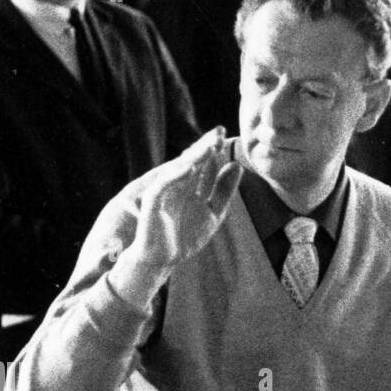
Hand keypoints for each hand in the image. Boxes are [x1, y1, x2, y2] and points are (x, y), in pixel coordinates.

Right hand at [111, 127, 243, 305]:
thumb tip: (236, 165)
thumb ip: (223, 191)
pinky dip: (177, 175)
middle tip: (220, 131)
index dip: (214, 149)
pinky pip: (165, 184)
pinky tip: (191, 167)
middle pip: (193, 160)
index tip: (229, 137)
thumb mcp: (213, 213)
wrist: (162, 258)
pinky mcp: (153, 200)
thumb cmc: (184, 237)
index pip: (203, 162)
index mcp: (191, 185)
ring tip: (210, 145)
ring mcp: (165, 190)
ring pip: (180, 169)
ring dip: (194, 157)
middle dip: (206, 146)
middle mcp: (178, 184)